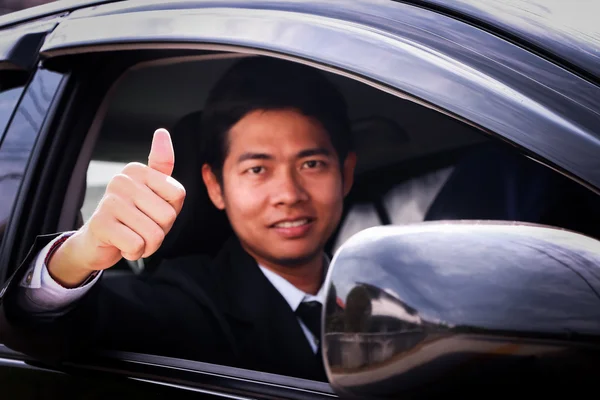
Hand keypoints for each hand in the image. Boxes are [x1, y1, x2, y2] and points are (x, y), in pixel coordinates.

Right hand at [48, 129, 185, 285]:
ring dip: (148, 245)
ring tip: (132, 236)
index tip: (152, 212)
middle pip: (168, 216)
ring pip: (154, 234)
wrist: (97, 243)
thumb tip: (162, 132)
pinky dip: (134, 253)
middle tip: (140, 228)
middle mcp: (122, 180)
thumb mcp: (152, 192)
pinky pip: (137, 245)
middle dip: (160, 231)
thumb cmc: (132, 217)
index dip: (171, 212)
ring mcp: (109, 201)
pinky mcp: (101, 224)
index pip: (178, 194)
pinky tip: (122, 246)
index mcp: (137, 171)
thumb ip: (161, 165)